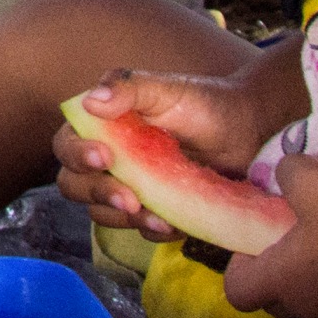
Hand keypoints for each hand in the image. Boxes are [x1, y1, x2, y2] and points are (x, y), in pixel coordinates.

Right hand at [50, 56, 304, 240]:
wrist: (249, 133)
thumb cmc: (206, 103)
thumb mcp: (167, 89)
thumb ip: (127, 87)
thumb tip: (89, 101)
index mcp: (103, 125)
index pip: (67, 144)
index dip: (78, 154)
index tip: (106, 157)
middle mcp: (109, 158)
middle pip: (75, 185)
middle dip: (98, 193)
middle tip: (130, 197)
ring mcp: (130, 187)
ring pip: (102, 213)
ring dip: (124, 217)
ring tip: (158, 216)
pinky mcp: (154, 210)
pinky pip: (139, 230)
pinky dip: (152, 230)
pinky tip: (173, 223)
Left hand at [220, 156, 317, 317]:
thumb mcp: (312, 180)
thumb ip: (286, 174)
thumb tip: (286, 175)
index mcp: (284, 282)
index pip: (237, 292)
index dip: (239, 265)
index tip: (255, 239)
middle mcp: (307, 308)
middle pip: (274, 299)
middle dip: (276, 271)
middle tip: (289, 237)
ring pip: (311, 300)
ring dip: (312, 276)